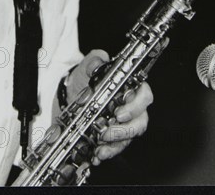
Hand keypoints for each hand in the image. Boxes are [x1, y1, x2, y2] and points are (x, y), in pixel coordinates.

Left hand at [66, 49, 153, 165]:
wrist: (70, 95)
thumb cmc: (85, 78)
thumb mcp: (87, 66)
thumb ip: (94, 61)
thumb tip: (97, 62)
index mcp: (130, 87)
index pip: (144, 96)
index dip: (135, 106)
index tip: (119, 112)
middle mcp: (131, 107)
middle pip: (140, 121)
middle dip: (124, 129)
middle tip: (107, 130)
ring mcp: (124, 123)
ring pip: (130, 137)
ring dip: (116, 143)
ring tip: (100, 144)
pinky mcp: (115, 137)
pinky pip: (117, 148)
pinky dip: (108, 152)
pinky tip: (97, 153)